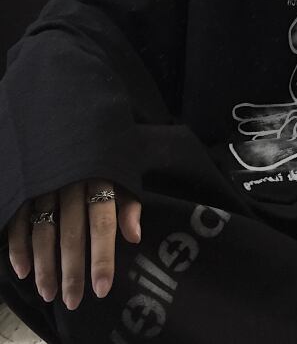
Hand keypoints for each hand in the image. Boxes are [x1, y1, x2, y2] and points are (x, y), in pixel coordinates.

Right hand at [6, 178, 141, 310]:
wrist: (71, 136)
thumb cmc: (101, 166)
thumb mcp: (121, 179)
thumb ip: (128, 206)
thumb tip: (135, 237)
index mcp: (100, 182)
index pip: (102, 224)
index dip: (102, 258)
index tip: (102, 289)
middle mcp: (72, 186)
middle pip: (72, 234)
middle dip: (72, 271)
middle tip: (73, 301)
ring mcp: (46, 188)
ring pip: (44, 232)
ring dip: (45, 266)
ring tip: (49, 294)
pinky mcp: (25, 191)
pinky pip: (19, 222)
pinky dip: (19, 248)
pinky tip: (23, 272)